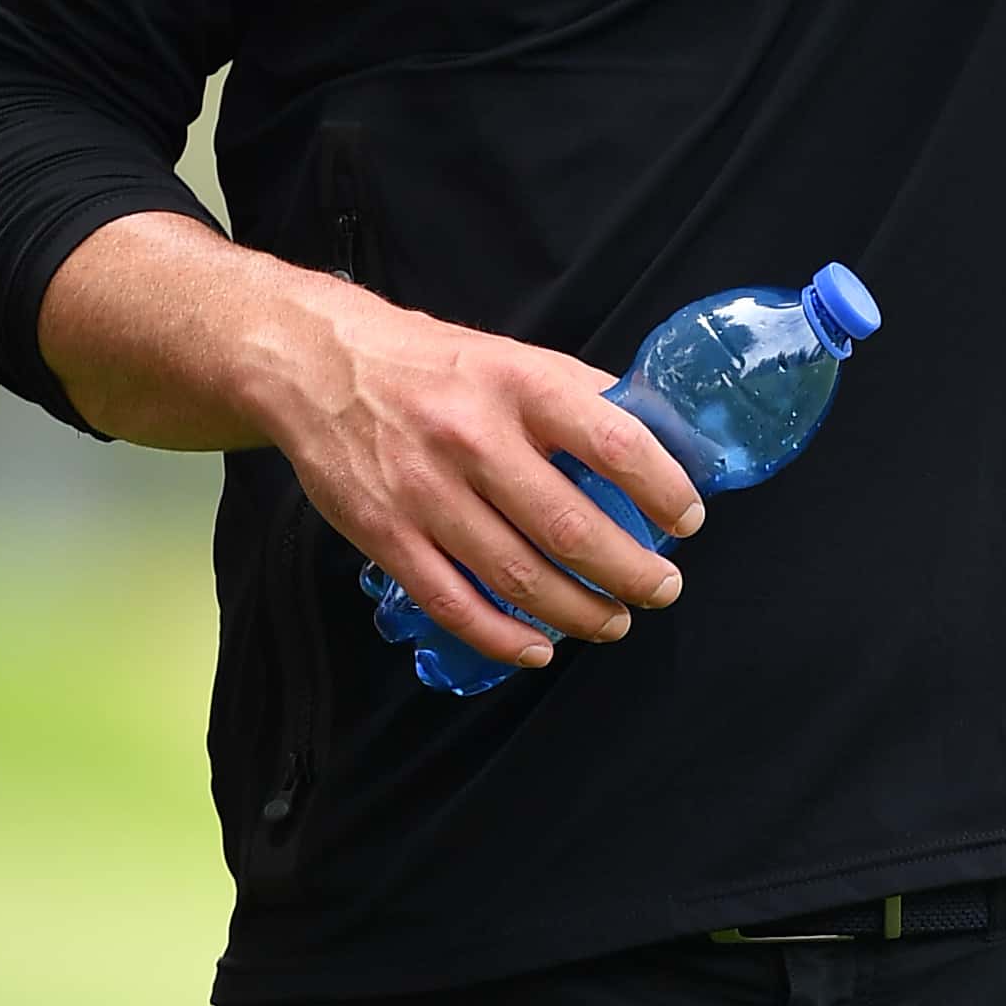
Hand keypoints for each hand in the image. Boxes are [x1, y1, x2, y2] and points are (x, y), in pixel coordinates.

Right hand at [254, 274, 707, 673]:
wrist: (318, 364)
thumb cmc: (433, 364)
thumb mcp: (513, 358)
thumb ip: (577, 398)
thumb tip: (655, 439)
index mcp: (519, 384)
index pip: (613, 443)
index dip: (662, 489)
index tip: (688, 520)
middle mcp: (474, 438)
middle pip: (569, 525)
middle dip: (629, 571)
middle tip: (662, 589)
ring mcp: (425, 492)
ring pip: (518, 576)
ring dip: (578, 612)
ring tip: (613, 622)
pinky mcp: (385, 534)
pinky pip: (453, 602)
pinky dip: (503, 638)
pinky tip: (539, 648)